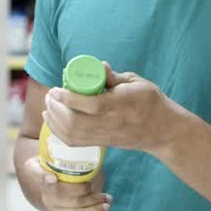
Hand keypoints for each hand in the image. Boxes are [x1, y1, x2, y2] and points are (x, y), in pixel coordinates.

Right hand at [20, 155, 109, 210]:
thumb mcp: (47, 153)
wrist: (35, 185)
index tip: (52, 179)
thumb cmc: (48, 164)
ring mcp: (51, 208)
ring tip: (108, 201)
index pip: (39, 178)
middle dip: (82, 194)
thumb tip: (84, 136)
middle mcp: (42, 195)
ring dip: (92, 208)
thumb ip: (61, 147)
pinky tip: (103, 207)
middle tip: (97, 187)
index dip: (46, 180)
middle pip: (62, 198)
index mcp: (35, 174)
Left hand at [42, 62, 187, 155]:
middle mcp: (110, 123)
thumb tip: (98, 66)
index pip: (90, 105)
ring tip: (48, 106)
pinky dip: (59, 132)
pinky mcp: (101, 144)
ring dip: (54, 121)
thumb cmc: (150, 101)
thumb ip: (114, 76)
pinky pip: (75, 142)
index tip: (56, 89)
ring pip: (72, 134)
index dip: (68, 98)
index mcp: (120, 105)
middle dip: (56, 109)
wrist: (162, 130)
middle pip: (75, 122)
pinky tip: (52, 120)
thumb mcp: (136, 82)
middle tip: (50, 95)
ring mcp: (105, 136)